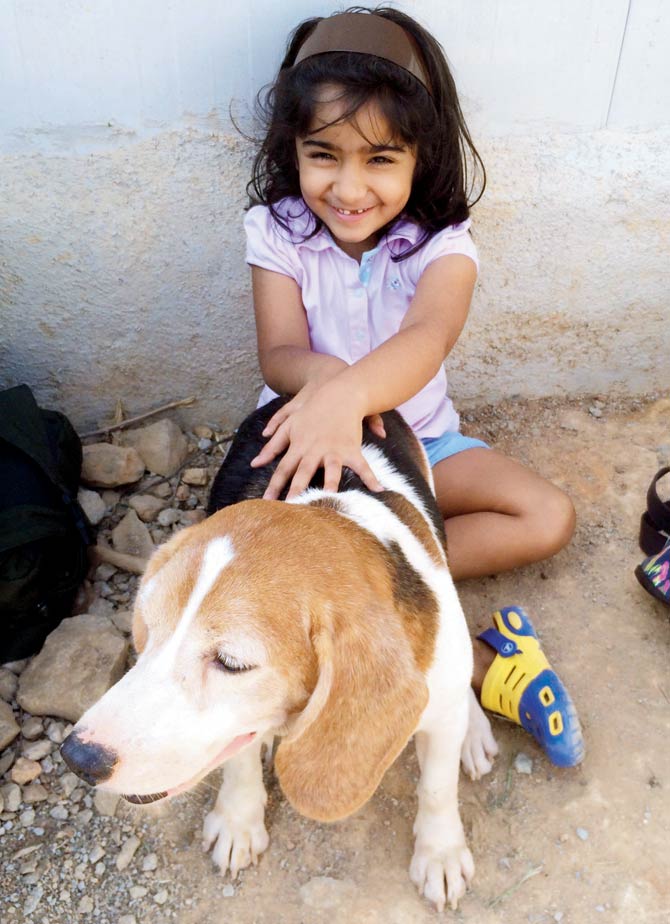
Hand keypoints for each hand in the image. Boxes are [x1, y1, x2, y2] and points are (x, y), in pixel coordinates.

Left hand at [250, 385, 383, 499]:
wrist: (338, 394)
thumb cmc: (311, 411)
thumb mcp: (288, 425)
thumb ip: (272, 446)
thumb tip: (254, 464)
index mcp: (298, 447)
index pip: (283, 469)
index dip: (274, 486)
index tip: (266, 502)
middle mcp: (314, 450)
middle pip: (303, 473)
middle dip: (297, 491)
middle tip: (292, 509)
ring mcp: (333, 450)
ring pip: (330, 470)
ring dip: (330, 485)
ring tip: (330, 500)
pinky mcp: (351, 448)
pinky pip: (361, 465)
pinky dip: (370, 477)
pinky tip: (378, 490)